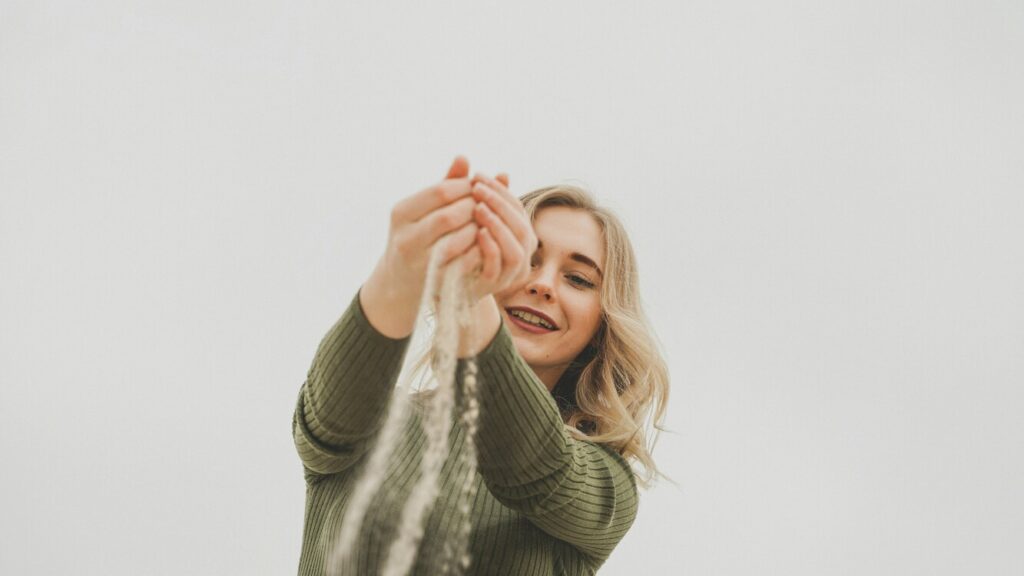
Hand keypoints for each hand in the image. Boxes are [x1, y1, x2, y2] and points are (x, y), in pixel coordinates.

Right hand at [373, 156, 482, 306]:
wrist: (400, 281)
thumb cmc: (418, 235)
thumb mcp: (424, 209)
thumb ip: (445, 184)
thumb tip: (464, 158)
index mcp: (402, 212)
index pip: (441, 191)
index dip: (466, 187)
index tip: (480, 187)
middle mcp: (405, 236)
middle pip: (451, 215)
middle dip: (476, 209)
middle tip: (489, 206)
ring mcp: (417, 260)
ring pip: (458, 240)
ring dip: (480, 231)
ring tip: (489, 223)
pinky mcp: (433, 279)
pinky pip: (463, 263)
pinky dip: (479, 251)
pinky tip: (487, 244)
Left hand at [452, 172, 538, 303]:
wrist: (443, 283)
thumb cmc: (456, 243)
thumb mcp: (463, 216)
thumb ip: (473, 194)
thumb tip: (485, 165)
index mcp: (517, 234)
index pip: (517, 207)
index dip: (500, 190)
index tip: (478, 176)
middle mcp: (520, 254)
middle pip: (521, 225)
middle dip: (500, 204)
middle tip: (477, 188)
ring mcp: (509, 273)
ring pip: (516, 247)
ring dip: (498, 225)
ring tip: (478, 208)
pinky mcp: (494, 285)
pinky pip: (499, 267)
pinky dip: (491, 248)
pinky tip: (476, 232)